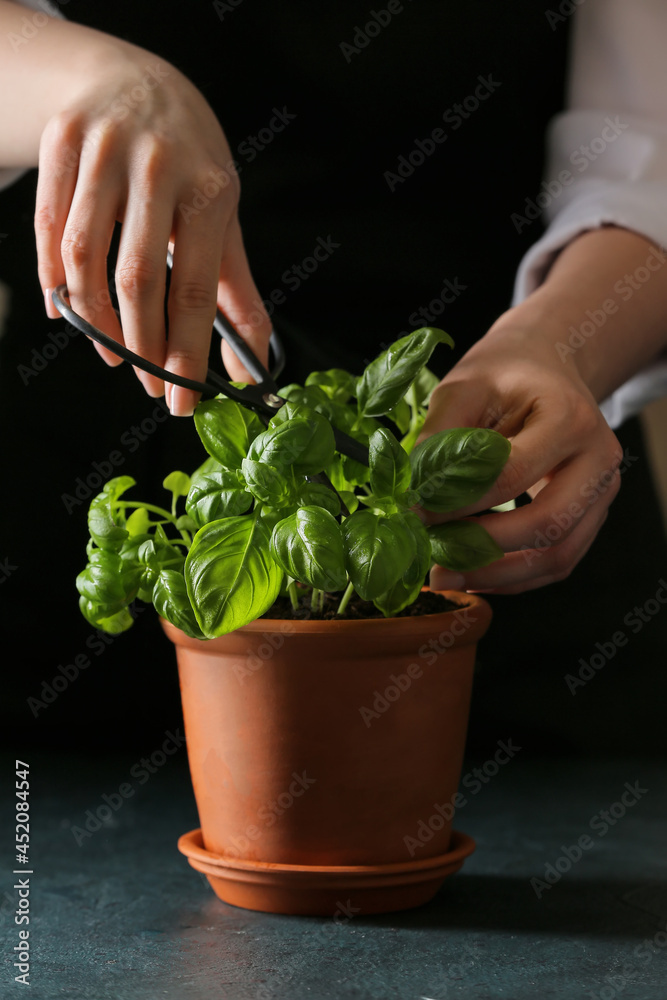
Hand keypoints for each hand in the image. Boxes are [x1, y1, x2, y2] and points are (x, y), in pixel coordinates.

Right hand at [35, 46, 270, 413]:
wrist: (138, 82)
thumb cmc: (191, 163)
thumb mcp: (224, 218)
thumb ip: (237, 293)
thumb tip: (250, 369)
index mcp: (209, 189)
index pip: (194, 290)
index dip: (185, 352)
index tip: (181, 401)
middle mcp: (158, 165)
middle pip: (137, 280)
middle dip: (139, 346)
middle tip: (146, 384)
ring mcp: (105, 150)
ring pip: (84, 258)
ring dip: (94, 321)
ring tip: (111, 352)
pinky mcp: (62, 142)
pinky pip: (48, 228)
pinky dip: (53, 278)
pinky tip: (67, 311)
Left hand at [421, 325, 623, 594]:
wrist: (545, 369)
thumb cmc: (502, 377)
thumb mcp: (462, 388)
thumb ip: (439, 439)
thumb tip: (415, 500)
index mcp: (569, 417)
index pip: (512, 474)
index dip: (460, 502)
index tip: (417, 515)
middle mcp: (598, 457)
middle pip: (547, 524)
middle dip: (483, 550)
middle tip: (433, 561)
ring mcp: (602, 491)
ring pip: (558, 555)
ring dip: (498, 575)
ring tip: (446, 577)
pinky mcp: (591, 515)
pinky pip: (558, 561)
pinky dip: (514, 577)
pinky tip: (473, 575)